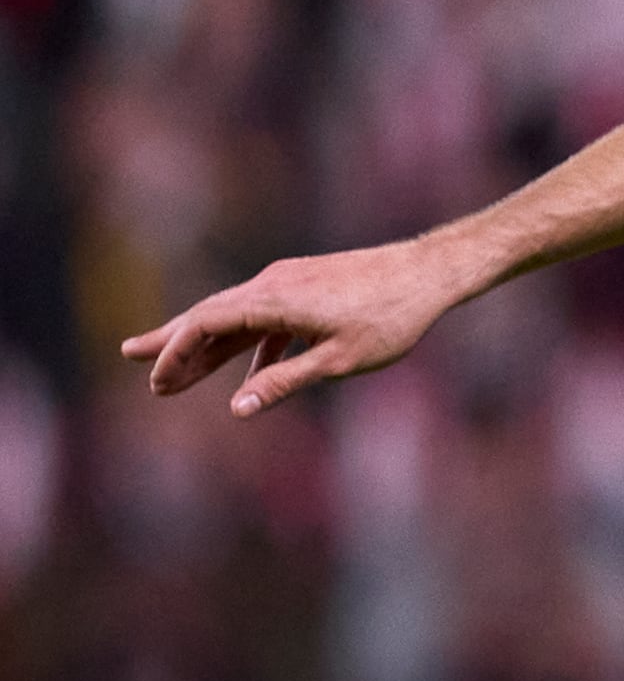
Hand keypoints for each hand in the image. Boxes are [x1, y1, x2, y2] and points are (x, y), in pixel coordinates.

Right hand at [120, 236, 479, 414]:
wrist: (430, 272)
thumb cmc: (392, 318)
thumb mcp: (339, 360)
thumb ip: (284, 382)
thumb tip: (236, 408)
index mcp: (273, 300)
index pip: (205, 324)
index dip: (176, 352)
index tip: (156, 380)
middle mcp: (271, 284)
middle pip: (209, 315)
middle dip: (174, 344)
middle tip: (135, 365)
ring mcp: (288, 281)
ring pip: (235, 316)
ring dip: (208, 346)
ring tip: (179, 377)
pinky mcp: (306, 283)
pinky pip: (265, 316)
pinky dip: (250, 344)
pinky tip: (248, 374)